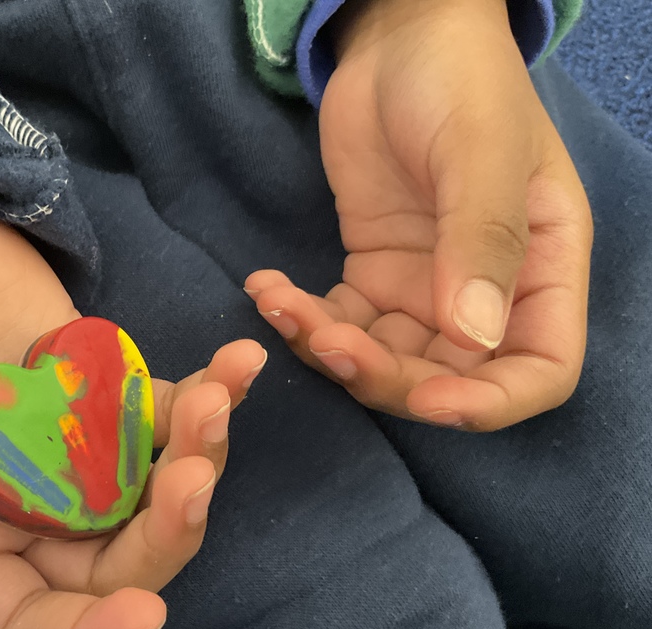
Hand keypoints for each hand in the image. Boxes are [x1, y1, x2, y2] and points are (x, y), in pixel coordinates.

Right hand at [0, 207, 266, 628]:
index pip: (28, 622)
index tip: (145, 615)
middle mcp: (27, 515)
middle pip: (116, 567)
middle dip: (166, 533)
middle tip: (194, 475)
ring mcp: (78, 463)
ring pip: (157, 499)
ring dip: (198, 460)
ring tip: (214, 397)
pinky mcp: (113, 409)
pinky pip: (171, 425)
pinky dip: (212, 400)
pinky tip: (239, 363)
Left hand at [247, 0, 591, 429]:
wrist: (397, 41)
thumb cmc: (459, 80)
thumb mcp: (480, 150)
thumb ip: (482, 239)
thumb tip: (476, 336)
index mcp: (543, 270)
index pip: (538, 370)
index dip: (489, 403)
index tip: (428, 399)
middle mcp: (488, 293)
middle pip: (447, 379)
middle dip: (385, 378)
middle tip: (327, 341)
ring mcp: (426, 288)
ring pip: (384, 360)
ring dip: (330, 349)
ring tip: (282, 304)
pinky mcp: (373, 275)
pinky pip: (339, 324)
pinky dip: (302, 320)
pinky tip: (268, 290)